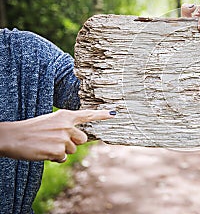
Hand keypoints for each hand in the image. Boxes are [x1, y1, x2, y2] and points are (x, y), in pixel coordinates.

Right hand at [0, 109, 114, 162]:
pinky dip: (54, 158)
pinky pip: (62, 158)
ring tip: (46, 145)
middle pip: (82, 139)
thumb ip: (65, 127)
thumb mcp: (50, 122)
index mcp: (65, 116)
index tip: (114, 113)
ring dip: (61, 151)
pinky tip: (43, 152)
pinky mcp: (58, 150)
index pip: (87, 114)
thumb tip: (77, 140)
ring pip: (71, 150)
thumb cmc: (30, 130)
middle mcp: (67, 125)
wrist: (13, 137)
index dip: (102, 115)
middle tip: (55, 141)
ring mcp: (63, 138)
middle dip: (72, 143)